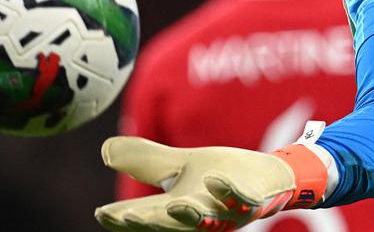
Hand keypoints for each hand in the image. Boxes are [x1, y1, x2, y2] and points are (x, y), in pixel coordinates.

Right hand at [95, 137, 325, 230]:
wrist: (271, 177)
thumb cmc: (224, 175)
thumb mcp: (180, 166)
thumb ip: (146, 161)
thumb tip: (105, 150)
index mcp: (178, 208)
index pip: (146, 215)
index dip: (123, 219)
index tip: (102, 214)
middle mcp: (200, 215)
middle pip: (169, 223)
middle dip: (147, 223)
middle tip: (125, 218)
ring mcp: (226, 210)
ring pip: (204, 218)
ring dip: (188, 215)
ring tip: (172, 205)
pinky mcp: (252, 200)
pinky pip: (240, 199)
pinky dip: (228, 192)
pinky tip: (215, 179)